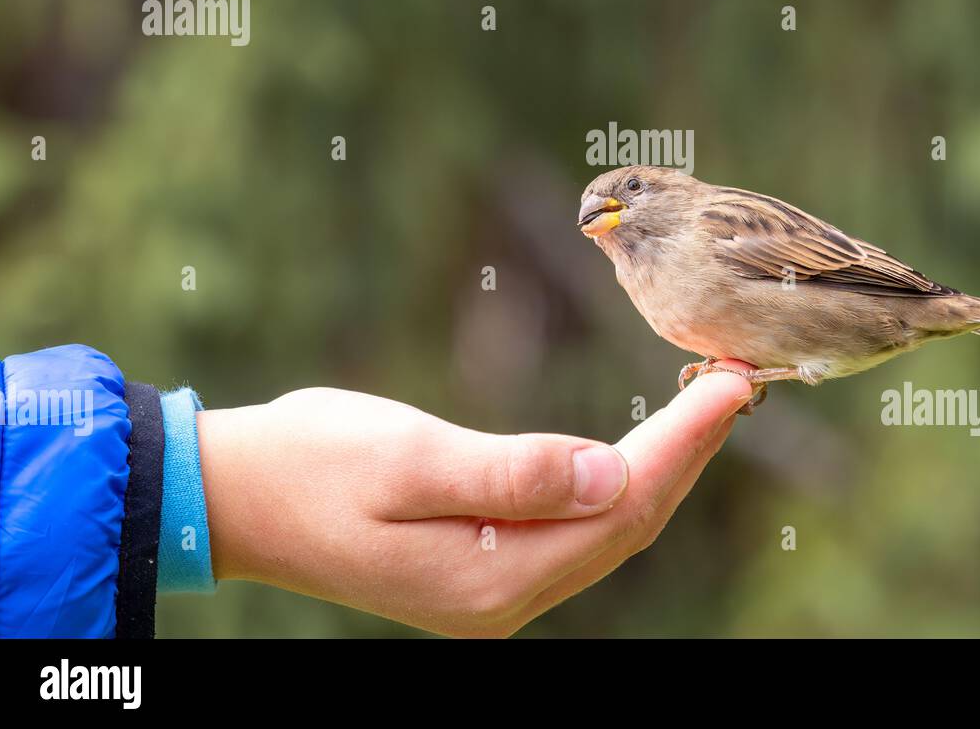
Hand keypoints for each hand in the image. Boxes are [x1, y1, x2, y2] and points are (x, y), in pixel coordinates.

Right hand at [197, 369, 751, 636]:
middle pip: (630, 522)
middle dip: (690, 452)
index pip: (624, 506)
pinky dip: (619, 480)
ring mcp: (495, 588)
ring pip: (610, 527)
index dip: (686, 443)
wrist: (239, 497)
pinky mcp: (483, 564)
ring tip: (709, 405)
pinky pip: (578, 526)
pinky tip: (642, 445)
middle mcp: (507, 598)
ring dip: (664, 465)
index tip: (734, 382)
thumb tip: (611, 470)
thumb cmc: (313, 466)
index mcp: (493, 578)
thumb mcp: (407, 460)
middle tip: (739, 381)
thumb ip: (512, 473)